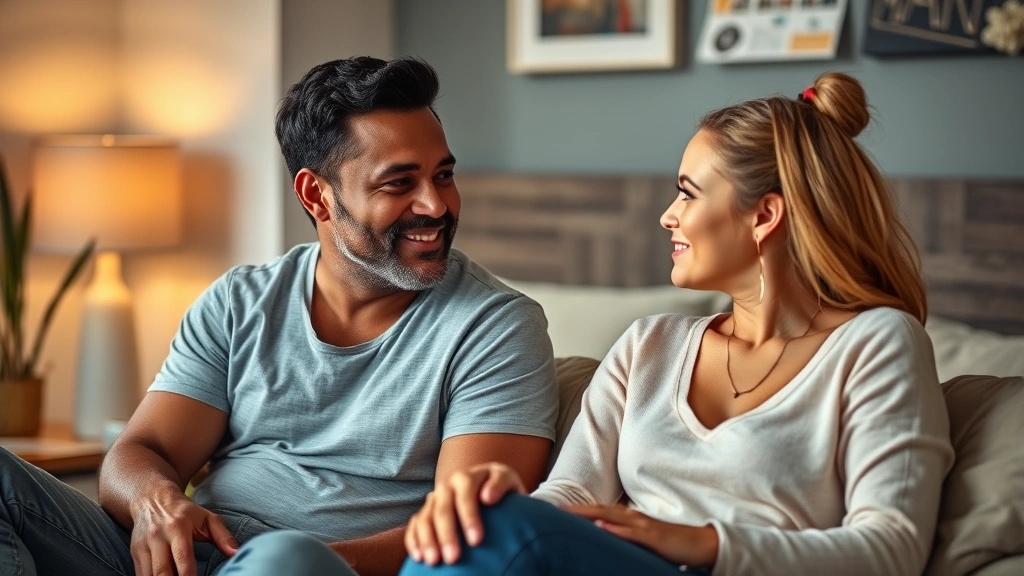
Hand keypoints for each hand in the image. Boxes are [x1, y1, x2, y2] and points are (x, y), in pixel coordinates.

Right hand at [129, 484, 237, 575]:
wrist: (152, 498)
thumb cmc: (185, 511)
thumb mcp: (207, 518)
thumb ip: (223, 536)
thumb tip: (236, 553)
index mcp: (178, 527)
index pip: (183, 557)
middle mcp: (158, 536)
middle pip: (162, 570)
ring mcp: (144, 545)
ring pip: (149, 575)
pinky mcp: (135, 552)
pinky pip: (140, 574)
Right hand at [405, 462, 525, 565]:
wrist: (486, 487)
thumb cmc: (501, 490)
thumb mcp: (507, 481)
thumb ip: (500, 485)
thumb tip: (487, 497)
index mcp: (466, 477)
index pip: (465, 494)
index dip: (469, 516)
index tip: (477, 541)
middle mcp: (446, 486)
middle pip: (443, 509)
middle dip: (447, 534)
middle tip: (453, 558)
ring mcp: (434, 499)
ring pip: (425, 518)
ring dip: (427, 540)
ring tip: (434, 561)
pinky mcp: (425, 512)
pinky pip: (414, 525)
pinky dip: (414, 540)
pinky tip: (419, 557)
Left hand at [564, 504, 718, 567]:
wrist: (701, 543)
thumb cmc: (670, 543)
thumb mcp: (643, 540)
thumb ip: (625, 537)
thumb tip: (604, 538)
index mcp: (630, 518)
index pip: (599, 510)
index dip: (579, 509)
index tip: (557, 509)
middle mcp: (634, 517)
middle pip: (600, 509)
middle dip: (577, 509)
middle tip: (554, 508)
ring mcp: (644, 526)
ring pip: (612, 516)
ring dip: (590, 513)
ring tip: (569, 514)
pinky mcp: (655, 537)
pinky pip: (633, 533)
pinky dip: (616, 529)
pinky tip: (602, 527)